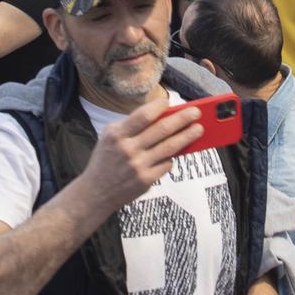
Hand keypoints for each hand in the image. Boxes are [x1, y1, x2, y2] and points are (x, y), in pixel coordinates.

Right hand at [78, 98, 207, 211]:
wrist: (95, 193)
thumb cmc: (106, 160)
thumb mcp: (109, 138)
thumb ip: (131, 126)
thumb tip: (161, 115)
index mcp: (117, 135)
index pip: (143, 116)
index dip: (159, 107)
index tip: (170, 102)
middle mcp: (128, 150)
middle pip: (162, 130)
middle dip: (182, 119)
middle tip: (196, 112)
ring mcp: (138, 166)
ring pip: (170, 147)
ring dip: (187, 136)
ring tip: (199, 129)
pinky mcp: (146, 180)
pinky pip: (167, 164)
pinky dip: (172, 156)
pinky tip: (178, 151)